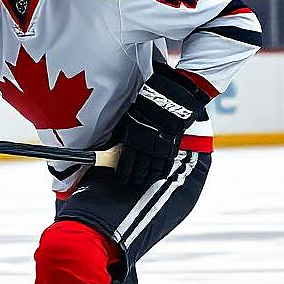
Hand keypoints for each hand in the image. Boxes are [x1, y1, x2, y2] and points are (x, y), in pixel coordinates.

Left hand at [115, 68, 208, 187]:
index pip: (126, 163)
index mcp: (133, 139)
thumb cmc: (144, 106)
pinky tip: (160, 176)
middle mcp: (146, 146)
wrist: (169, 98)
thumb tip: (111, 144)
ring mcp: (160, 147)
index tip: (121, 181)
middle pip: (140, 168)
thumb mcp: (128, 119)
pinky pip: (167, 163)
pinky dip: (162, 171)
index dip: (124, 174)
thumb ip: (122, 133)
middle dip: (135, 178)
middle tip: (132, 185)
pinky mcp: (172, 145)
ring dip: (148, 177)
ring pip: (153, 168)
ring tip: (144, 183)